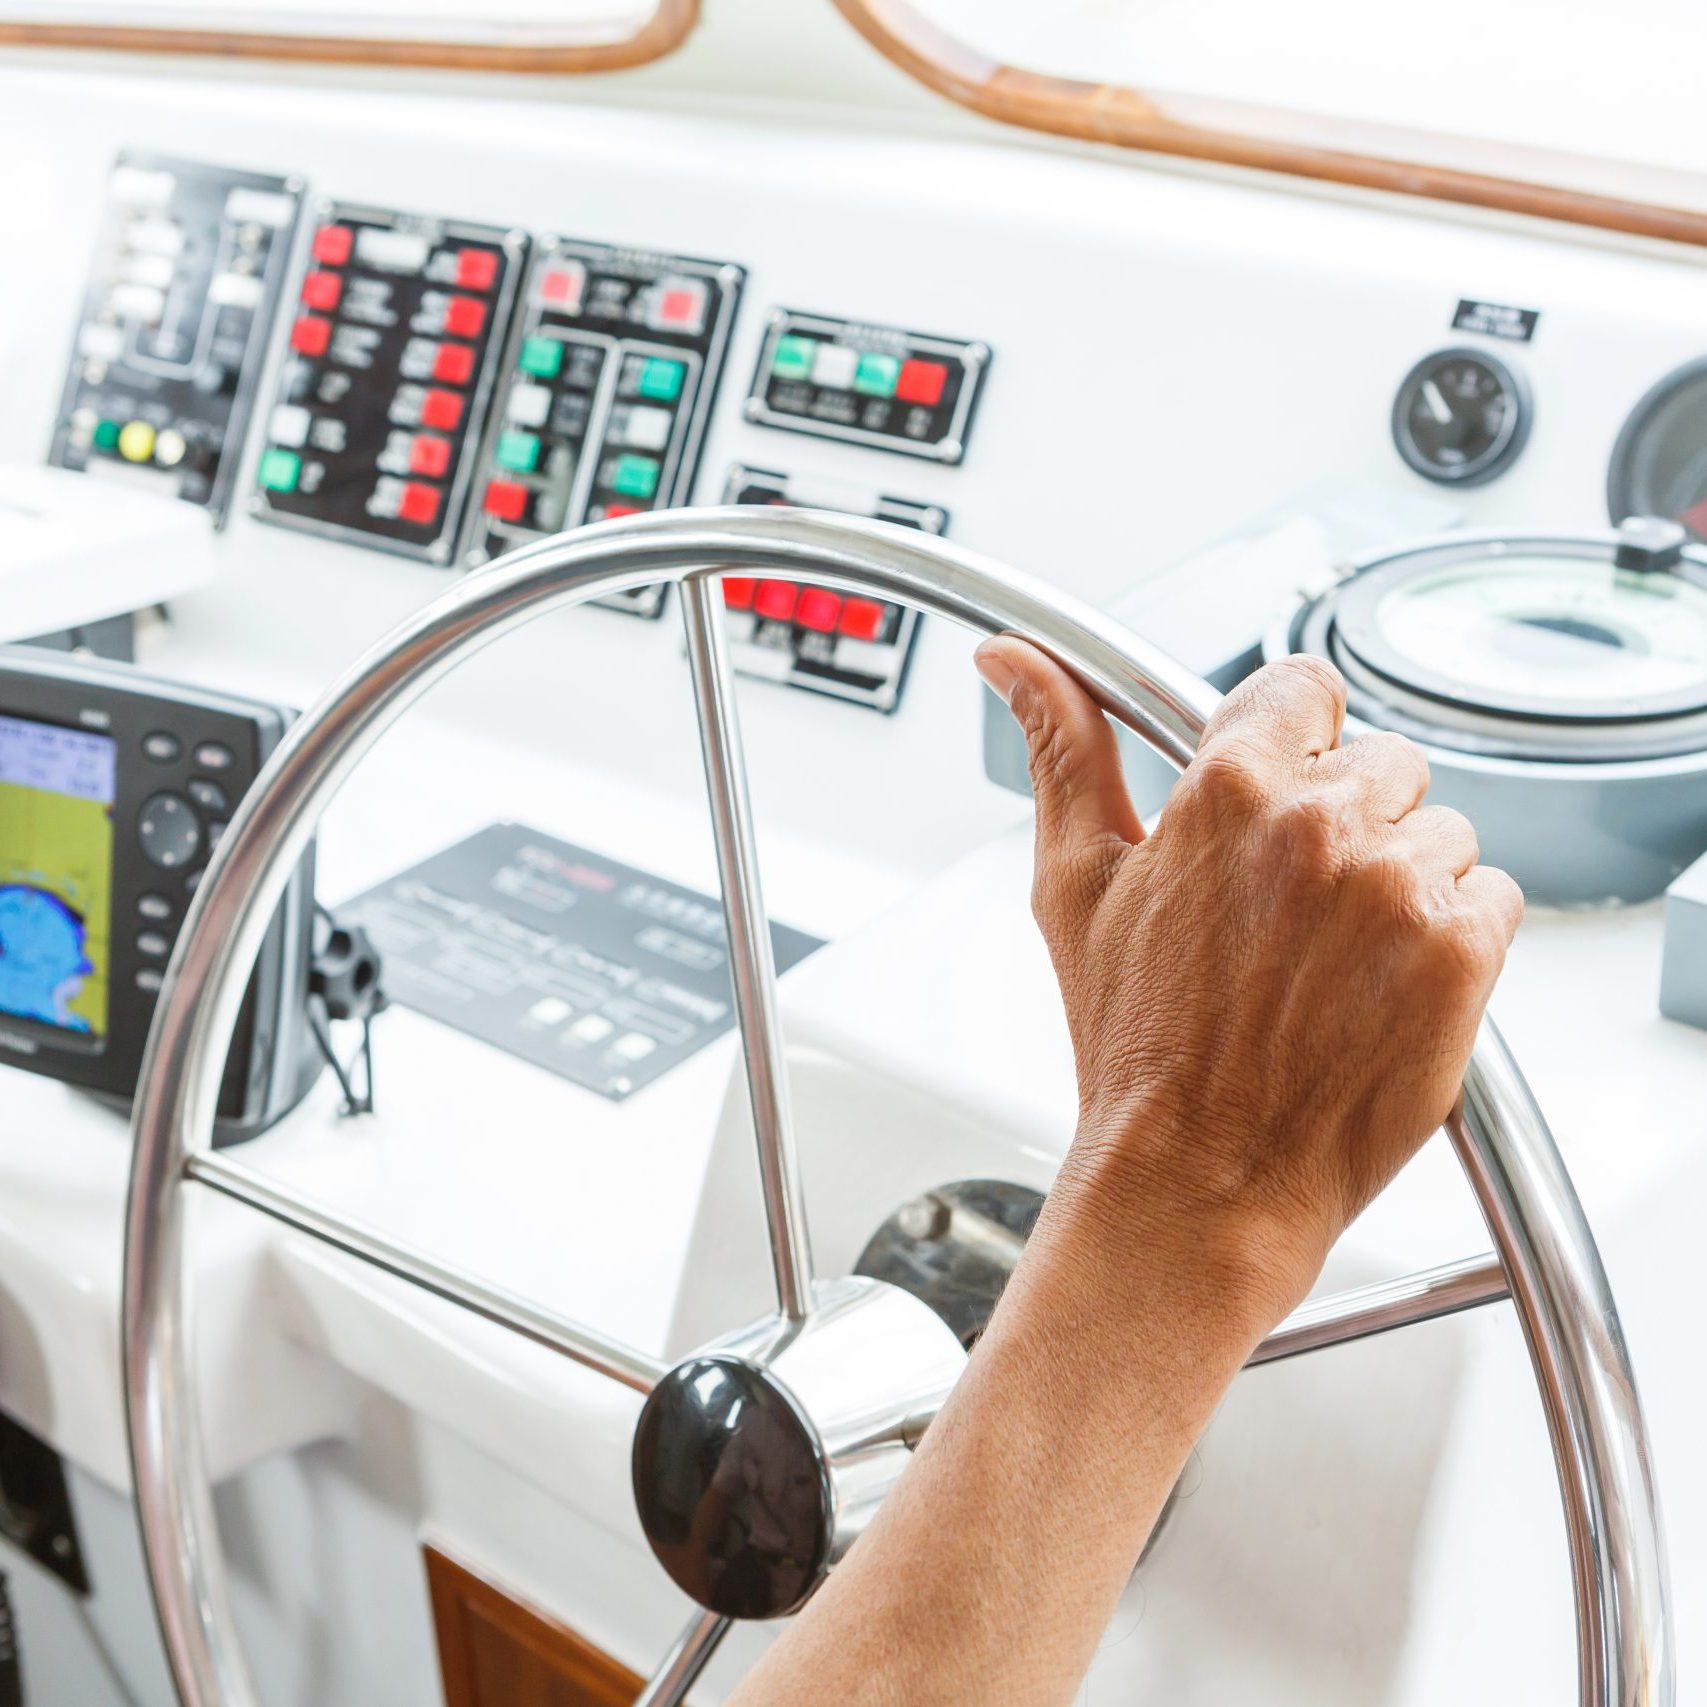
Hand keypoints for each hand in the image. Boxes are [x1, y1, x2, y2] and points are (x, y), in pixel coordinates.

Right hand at [975, 638, 1522, 1327]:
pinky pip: (1492, 895)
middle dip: (1346, 822)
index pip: (1303, 688)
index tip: (1284, 788)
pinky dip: (1452, 938)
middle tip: (1292, 911)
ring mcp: (1395, 887)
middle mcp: (1318, 825)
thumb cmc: (1135, 1047)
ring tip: (1333, 962)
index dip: (1293, 742)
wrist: (1199, 1181)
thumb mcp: (1075, 887)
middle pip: (1380, 763)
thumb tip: (1016, 663)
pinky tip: (1383, 988)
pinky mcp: (1460, 953)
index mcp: (1223, 791)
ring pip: (1441, 830)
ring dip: (1401, 884)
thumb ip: (1062, 752)